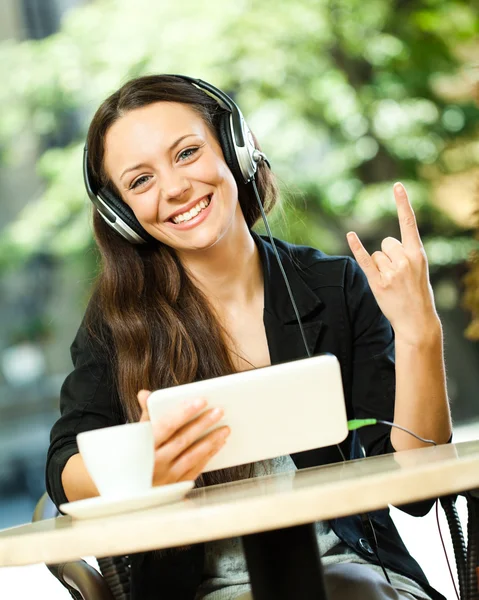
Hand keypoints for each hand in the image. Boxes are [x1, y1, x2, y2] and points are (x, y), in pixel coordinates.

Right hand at [137, 390, 229, 484]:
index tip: (201, 400)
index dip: (184, 412)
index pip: (166, 425)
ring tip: (225, 428)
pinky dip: (207, 457)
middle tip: (219, 411)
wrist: (123, 492)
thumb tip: (145, 394)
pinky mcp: (173, 488)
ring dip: (210, 441)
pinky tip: (217, 445)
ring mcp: (164, 477)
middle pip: (182, 440)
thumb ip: (145, 416)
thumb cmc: (132, 457)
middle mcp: (153, 463)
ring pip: (191, 457)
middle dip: (203, 424)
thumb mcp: (134, 437)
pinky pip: (194, 471)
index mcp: (142, 446)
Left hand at [346, 182, 438, 345]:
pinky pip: (364, 260)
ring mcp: (392, 271)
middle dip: (387, 255)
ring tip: (391, 283)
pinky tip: (350, 235)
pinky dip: (356, 247)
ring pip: (375, 254)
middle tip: (397, 275)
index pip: (409, 223)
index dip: (402, 203)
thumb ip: (406, 254)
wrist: (417, 320)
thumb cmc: (417, 294)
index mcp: (417, 254)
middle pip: (385, 243)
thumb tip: (384, 246)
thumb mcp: (419, 270)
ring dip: (379, 266)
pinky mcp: (378, 282)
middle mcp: (405, 259)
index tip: (397, 186)